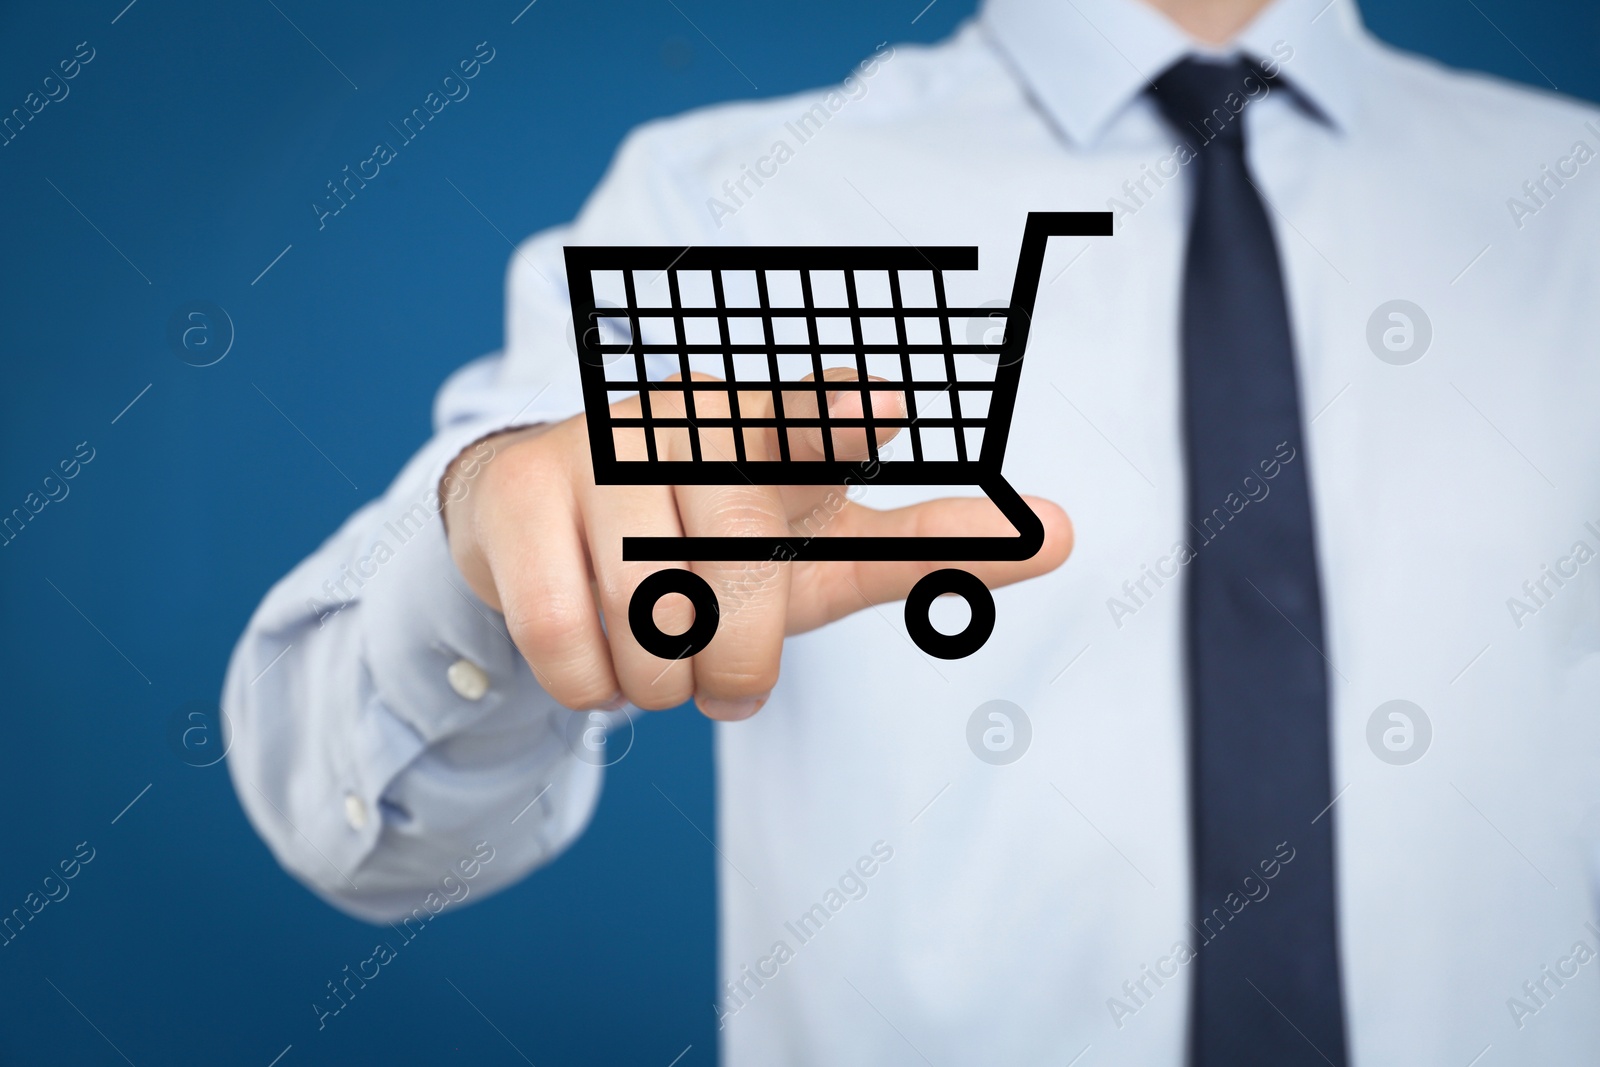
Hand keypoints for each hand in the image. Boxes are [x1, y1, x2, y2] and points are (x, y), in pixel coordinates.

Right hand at [442, 371, 1071, 719]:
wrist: (555, 531)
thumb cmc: (710, 543)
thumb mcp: (816, 552)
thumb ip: (927, 544)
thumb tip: (1071, 531)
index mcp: (772, 434)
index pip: (811, 421)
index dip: (842, 415)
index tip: (888, 402)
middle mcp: (685, 422)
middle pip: (733, 583)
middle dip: (733, 664)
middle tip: (717, 676)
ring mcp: (593, 448)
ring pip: (643, 617)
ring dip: (656, 681)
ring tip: (650, 656)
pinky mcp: (516, 489)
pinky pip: (564, 636)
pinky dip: (589, 686)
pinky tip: (593, 664)